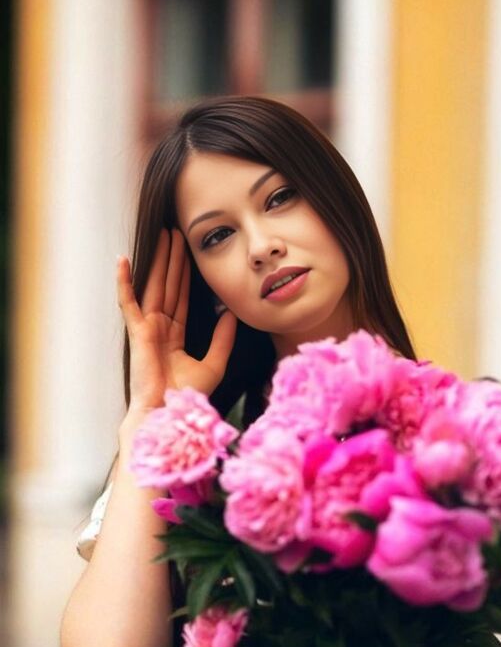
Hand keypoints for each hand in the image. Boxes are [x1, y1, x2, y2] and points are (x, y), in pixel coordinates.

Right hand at [117, 227, 236, 412]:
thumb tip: (231, 314)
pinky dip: (124, 282)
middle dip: (172, 259)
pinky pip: (129, 302)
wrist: (170, 414)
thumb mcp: (214, 364)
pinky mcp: (138, 332)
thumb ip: (223, 339)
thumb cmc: (188, 397)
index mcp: (175, 336)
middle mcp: (160, 329)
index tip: (189, 252)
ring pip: (154, 286)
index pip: (182, 298)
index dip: (185, 275)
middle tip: (176, 232)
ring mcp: (147, 329)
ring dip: (157, 260)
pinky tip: (123, 261)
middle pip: (168, 286)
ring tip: (162, 235)